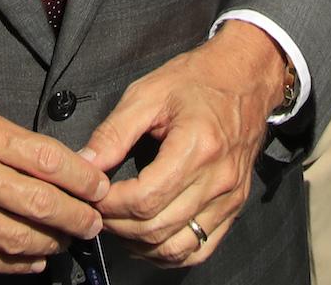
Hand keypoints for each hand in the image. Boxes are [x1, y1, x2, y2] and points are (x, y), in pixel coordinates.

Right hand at [0, 105, 109, 273]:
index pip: (46, 159)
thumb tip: (63, 169)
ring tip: (68, 239)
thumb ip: (13, 143)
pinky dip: (22, 263)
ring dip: (54, 243)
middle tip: (94, 222)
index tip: (99, 186)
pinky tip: (36, 256)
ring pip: (21, 240)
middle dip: (77, 217)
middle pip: (40, 204)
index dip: (81, 178)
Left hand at [81, 21, 288, 267]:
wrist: (245, 78)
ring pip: (177, 248)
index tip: (92, 194)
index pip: (144, 200)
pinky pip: (201, 248)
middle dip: (118, 226)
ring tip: (119, 225)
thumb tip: (85, 162)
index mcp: (196, 147)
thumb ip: (114, 131)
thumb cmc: (198, 80)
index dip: (110, 204)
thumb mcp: (147, 93)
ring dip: (140, 245)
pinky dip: (170, 253)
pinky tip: (149, 239)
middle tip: (98, 210)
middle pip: (157, 228)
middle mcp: (218, 179)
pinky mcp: (235, 206)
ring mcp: (230, 198)